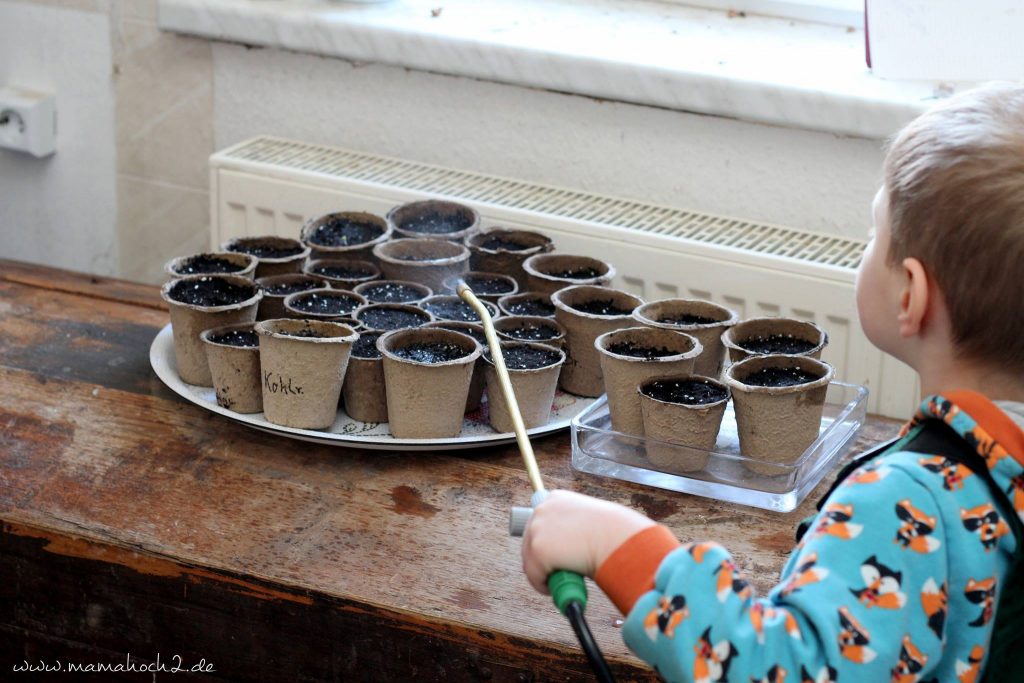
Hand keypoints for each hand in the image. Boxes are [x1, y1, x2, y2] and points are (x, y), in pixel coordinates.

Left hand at [521, 490, 655, 594]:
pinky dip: (544, 586)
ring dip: (545, 573)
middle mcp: (542, 509)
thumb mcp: (590, 520)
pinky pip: (534, 576)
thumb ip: (574, 529)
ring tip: (565, 579)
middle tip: (561, 571)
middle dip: (542, 560)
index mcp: (556, 499)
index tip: (555, 555)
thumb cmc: (614, 532)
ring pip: (530, 561)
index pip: (540, 523)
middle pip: (530, 542)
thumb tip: (568, 547)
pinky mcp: (537, 549)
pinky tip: (562, 585)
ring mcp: (537, 528)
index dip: (547, 542)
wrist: (618, 538)